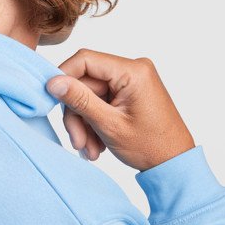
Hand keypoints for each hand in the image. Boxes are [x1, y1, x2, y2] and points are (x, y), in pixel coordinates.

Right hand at [46, 50, 194, 171]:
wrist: (173, 164)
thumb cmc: (151, 146)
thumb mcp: (109, 125)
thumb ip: (79, 100)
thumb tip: (53, 82)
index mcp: (133, 71)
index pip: (85, 60)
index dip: (64, 78)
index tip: (51, 100)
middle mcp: (133, 70)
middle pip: (86, 83)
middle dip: (78, 114)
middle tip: (77, 141)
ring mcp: (131, 81)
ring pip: (90, 96)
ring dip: (85, 123)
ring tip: (90, 149)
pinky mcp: (129, 92)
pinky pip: (101, 101)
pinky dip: (95, 122)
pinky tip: (98, 144)